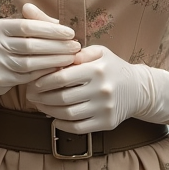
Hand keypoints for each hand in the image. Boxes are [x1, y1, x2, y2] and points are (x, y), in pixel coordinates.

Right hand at [0, 3, 79, 106]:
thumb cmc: (8, 46)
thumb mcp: (16, 32)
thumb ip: (36, 24)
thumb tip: (60, 21)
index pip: (28, 26)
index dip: (51, 29)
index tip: (70, 32)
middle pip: (31, 45)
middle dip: (57, 46)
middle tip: (76, 46)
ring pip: (30, 62)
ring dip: (54, 60)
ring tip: (71, 58)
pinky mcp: (0, 79)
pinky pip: (28, 76)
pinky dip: (45, 72)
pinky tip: (58, 69)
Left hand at [25, 45, 168, 133]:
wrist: (138, 89)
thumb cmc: (111, 68)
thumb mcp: (99, 51)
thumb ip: (76, 48)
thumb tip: (54, 42)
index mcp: (97, 69)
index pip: (62, 77)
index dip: (43, 81)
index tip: (32, 81)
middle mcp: (102, 89)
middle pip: (63, 97)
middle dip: (41, 97)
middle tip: (30, 95)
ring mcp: (105, 108)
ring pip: (68, 114)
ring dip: (49, 111)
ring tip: (39, 105)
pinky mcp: (106, 123)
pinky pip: (78, 127)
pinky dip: (62, 124)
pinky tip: (54, 118)